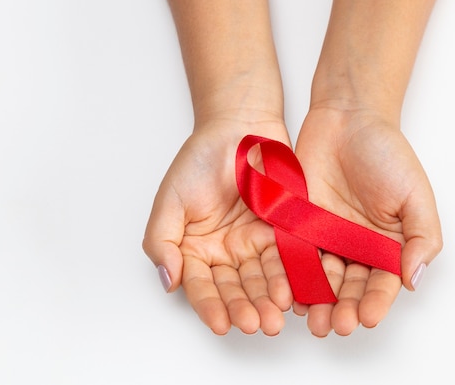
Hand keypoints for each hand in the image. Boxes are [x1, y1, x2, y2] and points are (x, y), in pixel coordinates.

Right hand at [143, 116, 292, 335]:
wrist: (238, 128)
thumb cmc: (198, 162)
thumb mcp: (169, 200)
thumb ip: (162, 241)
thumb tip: (168, 280)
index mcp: (196, 250)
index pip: (202, 286)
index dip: (210, 306)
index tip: (220, 324)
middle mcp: (226, 254)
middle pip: (235, 289)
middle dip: (245, 308)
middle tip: (256, 325)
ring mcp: (255, 245)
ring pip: (262, 279)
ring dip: (268, 300)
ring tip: (275, 316)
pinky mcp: (282, 233)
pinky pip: (288, 258)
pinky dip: (290, 276)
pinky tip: (292, 290)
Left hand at [293, 106, 441, 336]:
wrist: (347, 120)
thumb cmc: (387, 154)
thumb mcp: (415, 195)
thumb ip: (421, 237)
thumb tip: (414, 279)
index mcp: (387, 245)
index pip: (383, 282)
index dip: (377, 302)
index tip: (369, 318)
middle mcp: (355, 247)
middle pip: (349, 286)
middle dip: (343, 308)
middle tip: (335, 326)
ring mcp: (325, 238)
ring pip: (320, 277)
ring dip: (317, 300)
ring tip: (312, 320)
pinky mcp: (298, 225)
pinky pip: (294, 254)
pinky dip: (293, 274)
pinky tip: (290, 292)